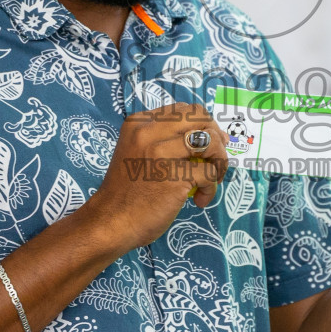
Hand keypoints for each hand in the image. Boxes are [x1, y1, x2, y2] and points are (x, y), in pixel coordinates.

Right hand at [88, 103, 228, 250]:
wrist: (110, 221)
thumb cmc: (128, 191)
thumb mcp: (138, 151)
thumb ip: (164, 140)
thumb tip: (212, 134)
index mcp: (139, 123)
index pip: (184, 110)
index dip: (203, 124)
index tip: (208, 144)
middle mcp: (148, 132)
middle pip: (200, 118)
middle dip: (216, 137)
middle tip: (215, 158)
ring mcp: (160, 153)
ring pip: (211, 142)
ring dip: (220, 162)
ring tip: (212, 179)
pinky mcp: (173, 176)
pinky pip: (210, 173)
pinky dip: (212, 188)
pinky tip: (199, 199)